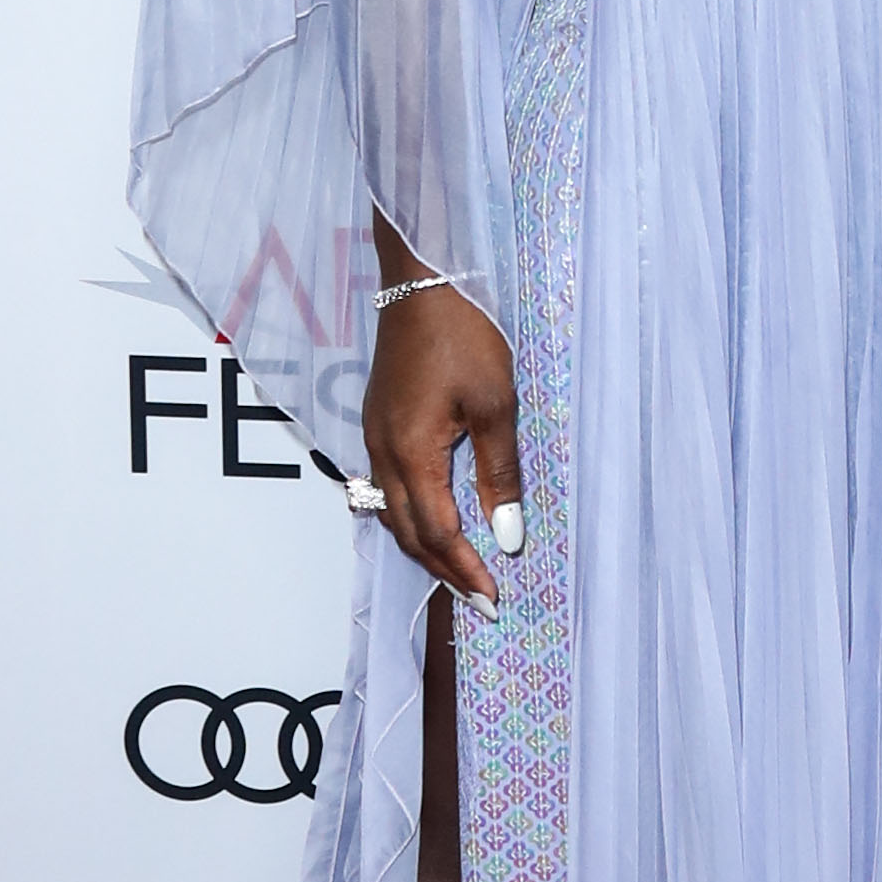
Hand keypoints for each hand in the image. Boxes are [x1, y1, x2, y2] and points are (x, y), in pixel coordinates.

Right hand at [358, 262, 519, 605]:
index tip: (493, 600)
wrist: (421, 280)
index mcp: (410, 452)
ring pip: (392, 513)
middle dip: (442, 571)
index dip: (464, 569)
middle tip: (477, 601)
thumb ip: (499, 473)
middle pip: (407, 532)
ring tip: (459, 572)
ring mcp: (374, 437)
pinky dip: (413, 517)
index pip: (437, 532)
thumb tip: (506, 534)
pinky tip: (434, 522)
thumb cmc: (464, 334)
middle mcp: (382, 452)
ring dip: (425, 547)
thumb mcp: (496, 404)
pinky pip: (387, 488)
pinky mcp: (378, 422)